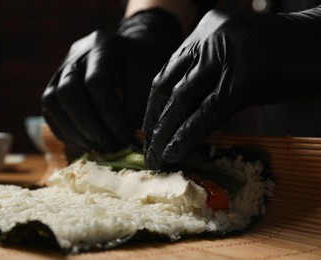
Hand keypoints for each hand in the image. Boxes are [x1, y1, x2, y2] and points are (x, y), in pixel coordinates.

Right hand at [42, 8, 180, 152]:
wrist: (128, 50)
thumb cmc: (142, 64)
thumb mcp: (150, 74)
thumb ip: (139, 102)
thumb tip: (124, 133)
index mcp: (102, 46)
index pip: (96, 82)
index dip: (109, 114)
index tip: (124, 137)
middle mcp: (75, 55)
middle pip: (68, 91)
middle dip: (89, 126)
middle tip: (110, 147)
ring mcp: (60, 70)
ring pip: (52, 102)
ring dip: (75, 132)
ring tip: (99, 149)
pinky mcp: (54, 86)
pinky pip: (49, 111)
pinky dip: (65, 132)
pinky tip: (86, 144)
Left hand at [143, 7, 320, 169]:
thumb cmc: (285, 55)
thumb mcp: (238, 59)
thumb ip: (210, 76)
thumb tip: (184, 113)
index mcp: (206, 29)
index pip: (168, 70)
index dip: (155, 103)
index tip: (149, 126)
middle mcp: (209, 38)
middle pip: (168, 85)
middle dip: (154, 120)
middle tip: (148, 145)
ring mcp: (225, 57)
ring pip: (181, 100)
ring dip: (165, 133)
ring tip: (156, 156)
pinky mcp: (240, 81)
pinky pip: (204, 114)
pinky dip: (185, 136)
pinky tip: (173, 153)